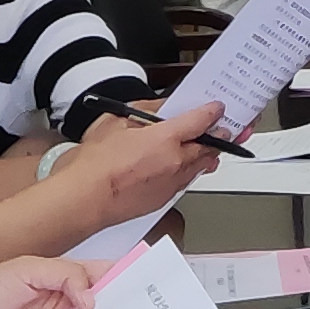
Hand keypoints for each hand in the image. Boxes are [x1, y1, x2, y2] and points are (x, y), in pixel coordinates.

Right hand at [77, 102, 223, 214]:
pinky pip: (185, 182)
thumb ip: (145, 112)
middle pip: (208, 147)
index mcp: (165, 139)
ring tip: (210, 148)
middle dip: (218, 137)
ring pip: (199, 167)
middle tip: (225, 129)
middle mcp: (175, 163)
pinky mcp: (163, 200)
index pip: (200, 121)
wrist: (84, 199)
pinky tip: (185, 167)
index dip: (212, 112)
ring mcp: (171, 184)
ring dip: (206, 156)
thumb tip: (161, 108)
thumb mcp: (116, 121)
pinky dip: (189, 172)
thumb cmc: (94, 163)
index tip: (216, 109)